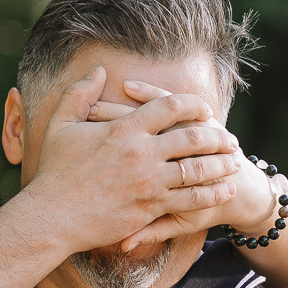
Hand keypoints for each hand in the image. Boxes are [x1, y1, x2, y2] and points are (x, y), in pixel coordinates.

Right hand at [24, 67, 244, 255]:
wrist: (52, 217)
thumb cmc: (54, 171)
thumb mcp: (60, 125)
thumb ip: (80, 93)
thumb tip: (100, 71)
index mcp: (124, 129)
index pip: (169, 107)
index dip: (192, 104)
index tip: (205, 109)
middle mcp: (141, 153)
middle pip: (192, 137)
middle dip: (216, 136)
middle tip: (230, 139)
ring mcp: (149, 182)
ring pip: (197, 170)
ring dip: (221, 165)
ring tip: (235, 163)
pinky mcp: (151, 207)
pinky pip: (191, 200)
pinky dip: (213, 194)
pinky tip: (225, 191)